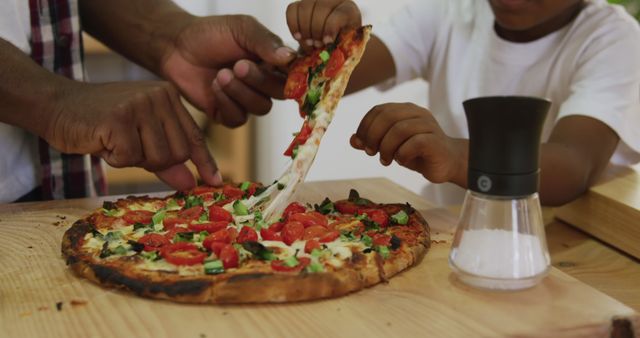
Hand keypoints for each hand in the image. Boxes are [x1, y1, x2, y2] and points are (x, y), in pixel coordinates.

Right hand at [47, 81, 221, 189]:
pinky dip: (114, 159)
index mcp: (169, 96)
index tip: (214, 181)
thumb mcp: (139, 139)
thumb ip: (167, 160)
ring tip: (114, 141)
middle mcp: (159, 96)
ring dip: (132, 160)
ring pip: (157, 157)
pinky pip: (130, 158)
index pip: (193, 136)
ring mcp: (139, 104)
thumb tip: (192, 183)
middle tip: (128, 149)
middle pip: (177, 153)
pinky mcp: (119, 117)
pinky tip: (101, 141)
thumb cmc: (101, 124)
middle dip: (154, 162)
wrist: (57, 106)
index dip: (204, 161)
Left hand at [161, 15, 295, 127]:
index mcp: (273, 61)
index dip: (292, 75)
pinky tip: (214, 87)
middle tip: (238, 65)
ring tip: (221, 74)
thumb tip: (290, 57)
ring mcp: (247, 100)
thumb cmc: (210, 33)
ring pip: (260, 108)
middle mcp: (265, 82)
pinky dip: (227, 104)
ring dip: (241, 92)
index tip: (278, 68)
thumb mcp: (241, 29)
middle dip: (259, 81)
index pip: (295, 74)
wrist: (176, 46)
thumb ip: (265, 42)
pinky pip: (238, 119)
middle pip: (280, 93)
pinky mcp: (227, 113)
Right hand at [286, 0, 360, 51]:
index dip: (330, 29)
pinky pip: (292, 10)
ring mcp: (315, 0)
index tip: (327, 43)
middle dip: (315, 31)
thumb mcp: (345, 46)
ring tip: (309, 44)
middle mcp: (333, 0)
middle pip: (319, 10)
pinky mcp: (301, 4)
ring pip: (304, 8)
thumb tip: (328, 46)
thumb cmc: (341, 45)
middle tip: (316, 45)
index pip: (337, 15)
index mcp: (348, 10)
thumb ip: (341, 46)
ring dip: (304, 30)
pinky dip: (293, 25)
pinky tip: (298, 37)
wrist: (332, 42)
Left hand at [350, 103, 466, 184]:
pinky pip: (414, 143)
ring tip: (386, 160)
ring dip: (387, 147)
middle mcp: (417, 113)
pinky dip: (402, 154)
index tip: (361, 143)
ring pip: (400, 129)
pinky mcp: (436, 141)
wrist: (446, 163)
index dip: (365, 126)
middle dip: (373, 136)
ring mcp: (428, 125)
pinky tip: (402, 161)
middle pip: (387, 117)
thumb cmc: (416, 152)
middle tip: (371, 153)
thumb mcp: (390, 146)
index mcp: (405, 110)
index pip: (378, 110)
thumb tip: (353, 140)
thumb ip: (372, 141)